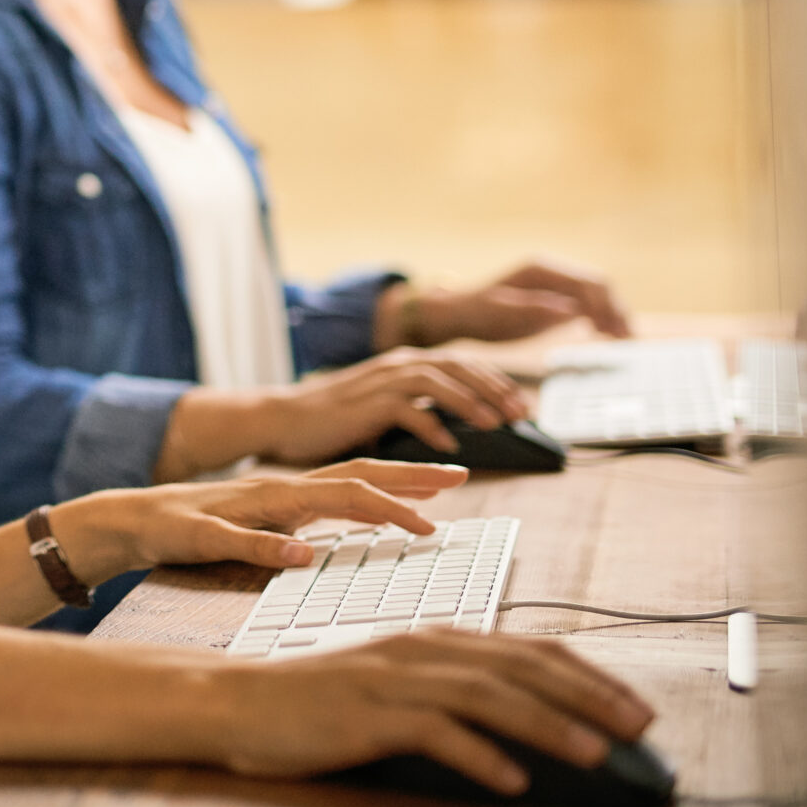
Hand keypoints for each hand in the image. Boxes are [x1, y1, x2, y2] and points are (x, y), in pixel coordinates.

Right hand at [71, 459, 468, 581]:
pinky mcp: (205, 532)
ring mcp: (242, 510)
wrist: (130, 522)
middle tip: (459, 478)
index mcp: (291, 491)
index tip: (457, 475)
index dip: (409, 474)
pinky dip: (271, 545)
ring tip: (410, 521)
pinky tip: (299, 554)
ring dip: (364, 506)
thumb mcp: (266, 523)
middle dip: (408, 477)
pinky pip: (240, 539)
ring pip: (310, 500)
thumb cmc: (202, 526)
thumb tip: (364, 524)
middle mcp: (275, 491)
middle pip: (352, 477)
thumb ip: (310, 519)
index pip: (361, 474)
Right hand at [204, 630, 655, 795]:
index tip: (634, 704)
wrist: (239, 701)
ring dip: (549, 724)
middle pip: (521, 666)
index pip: (529, 649)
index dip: (589, 675)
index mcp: (434, 640)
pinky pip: (434, 732)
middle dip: (590, 695)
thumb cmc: (320, 700)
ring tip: (597, 752)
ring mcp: (394, 679)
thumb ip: (451, 691)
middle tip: (640, 725)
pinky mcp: (368, 713)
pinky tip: (511, 779)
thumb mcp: (395, 685)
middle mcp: (422, 649)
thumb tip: (522, 719)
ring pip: (488, 694)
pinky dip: (479, 755)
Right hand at [261, 349, 532, 461]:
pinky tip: (449, 443)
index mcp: (404, 363)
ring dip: (471, 401)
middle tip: (521, 414)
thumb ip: (416, 409)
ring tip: (495, 424)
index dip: (495, 382)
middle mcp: (397, 365)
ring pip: (438, 382)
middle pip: (458, 367)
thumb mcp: (383, 408)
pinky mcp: (366, 403)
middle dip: (494, 389)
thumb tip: (456, 428)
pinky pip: (408, 409)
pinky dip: (433, 424)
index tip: (521, 405)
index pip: (462, 364)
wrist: (285, 419)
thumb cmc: (334, 420)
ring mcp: (381, 381)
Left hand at [393, 259, 632, 347]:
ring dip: (612, 313)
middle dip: (615, 309)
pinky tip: (606, 334)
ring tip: (623, 339)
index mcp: (541, 270)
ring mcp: (555, 282)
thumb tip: (571, 311)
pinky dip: (600, 316)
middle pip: (598, 285)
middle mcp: (551, 271)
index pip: (588, 282)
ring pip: (596, 293)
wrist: (460, 314)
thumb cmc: (477, 314)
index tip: (615, 330)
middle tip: (626, 338)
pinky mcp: (554, 297)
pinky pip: (586, 303)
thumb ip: (536, 310)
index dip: (607, 306)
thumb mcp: (501, 314)